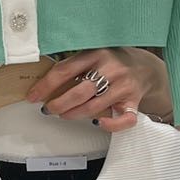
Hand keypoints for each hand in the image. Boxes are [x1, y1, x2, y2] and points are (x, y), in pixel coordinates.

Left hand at [26, 49, 163, 132]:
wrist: (146, 67)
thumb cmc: (113, 62)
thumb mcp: (93, 55)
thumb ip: (74, 64)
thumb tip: (43, 82)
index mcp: (96, 54)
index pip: (64, 71)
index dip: (45, 86)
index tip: (33, 96)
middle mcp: (111, 69)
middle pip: (79, 92)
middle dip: (59, 104)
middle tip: (49, 109)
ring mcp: (124, 86)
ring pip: (94, 107)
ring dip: (74, 114)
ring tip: (64, 115)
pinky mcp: (134, 101)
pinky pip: (124, 119)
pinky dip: (110, 125)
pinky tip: (97, 123)